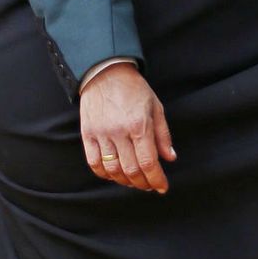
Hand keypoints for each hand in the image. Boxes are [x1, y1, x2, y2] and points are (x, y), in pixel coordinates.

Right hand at [79, 63, 176, 194]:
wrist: (104, 71)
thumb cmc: (133, 88)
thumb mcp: (155, 107)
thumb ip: (163, 135)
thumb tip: (170, 158)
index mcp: (139, 125)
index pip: (149, 162)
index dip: (156, 179)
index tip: (162, 187)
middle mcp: (119, 132)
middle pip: (131, 170)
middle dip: (143, 183)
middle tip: (149, 185)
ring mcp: (101, 133)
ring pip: (113, 170)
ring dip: (124, 181)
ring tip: (133, 181)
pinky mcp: (87, 134)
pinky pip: (94, 162)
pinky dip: (104, 174)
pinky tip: (114, 174)